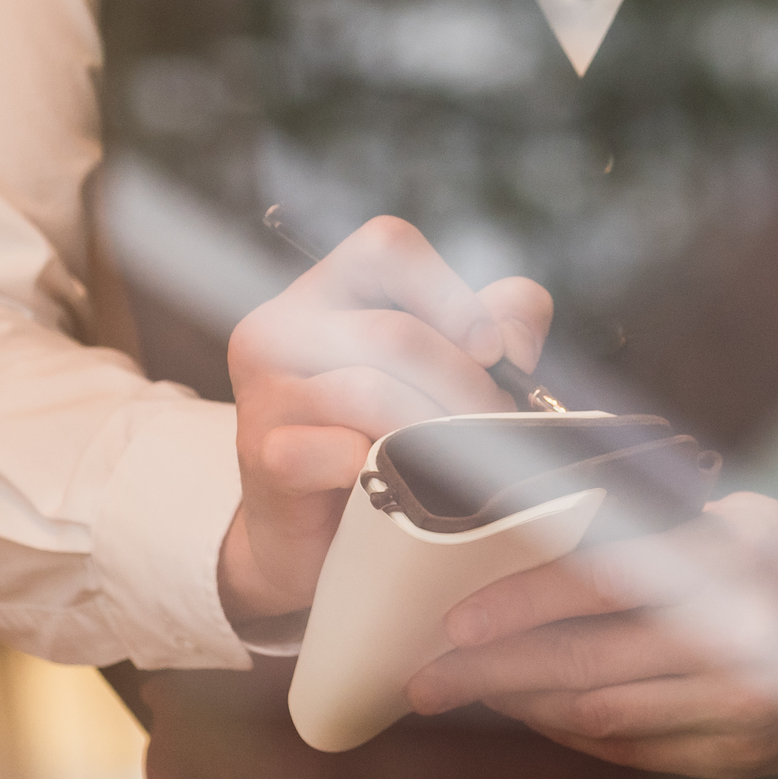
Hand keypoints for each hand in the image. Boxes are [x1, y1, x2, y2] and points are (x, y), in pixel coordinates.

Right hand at [216, 218, 550, 630]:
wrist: (308, 533)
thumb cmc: (379, 438)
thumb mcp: (439, 368)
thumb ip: (494, 325)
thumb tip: (513, 339)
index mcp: (324, 291)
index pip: (386, 245)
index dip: (448, 290)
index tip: (491, 349)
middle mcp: (281, 326)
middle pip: (393, 331)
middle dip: (465, 382)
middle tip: (501, 424)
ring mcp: (265, 390)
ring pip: (372, 390)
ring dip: (440, 430)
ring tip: (471, 458)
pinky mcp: (264, 453)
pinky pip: (344, 451)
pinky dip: (388, 470)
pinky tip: (404, 487)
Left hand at [404, 497, 777, 778]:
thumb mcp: (733, 520)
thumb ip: (650, 535)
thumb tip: (533, 530)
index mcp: (731, 570)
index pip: (599, 590)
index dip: (518, 608)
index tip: (453, 622)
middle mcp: (738, 648)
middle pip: (587, 667)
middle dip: (494, 676)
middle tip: (427, 680)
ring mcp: (745, 714)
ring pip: (604, 719)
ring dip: (528, 707)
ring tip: (472, 690)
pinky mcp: (747, 759)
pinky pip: (638, 750)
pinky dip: (578, 733)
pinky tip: (541, 713)